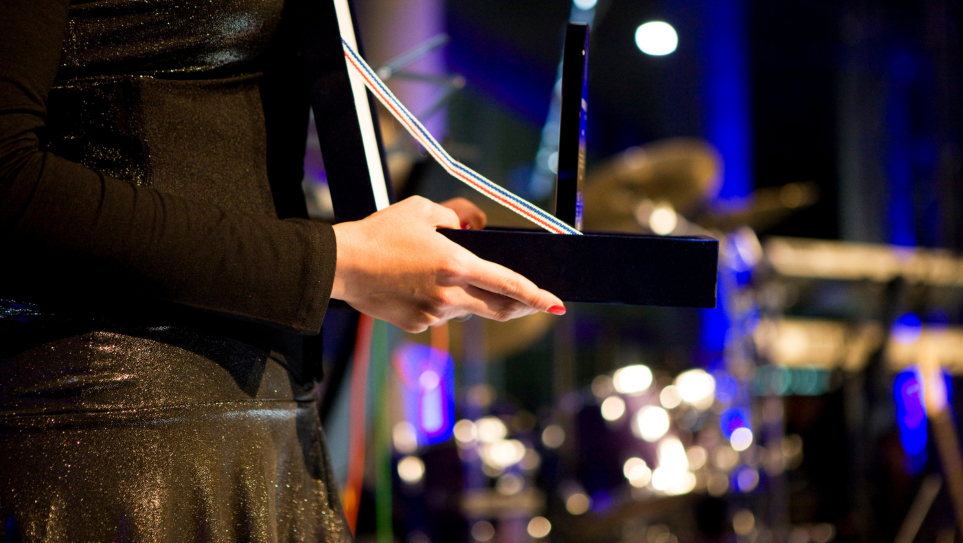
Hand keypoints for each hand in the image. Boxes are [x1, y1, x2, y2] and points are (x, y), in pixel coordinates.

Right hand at [331, 196, 564, 332]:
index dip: (537, 297)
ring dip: (470, 297)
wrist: (341, 265)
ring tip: (441, 274)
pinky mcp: (417, 326)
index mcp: (455, 265)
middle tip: (531, 303)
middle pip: (498, 309)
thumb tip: (477, 225)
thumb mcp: (422, 208)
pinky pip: (440, 315)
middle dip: (520, 307)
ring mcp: (433, 315)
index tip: (557, 305)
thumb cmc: (380, 233)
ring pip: (467, 310)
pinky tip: (418, 286)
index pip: (508, 284)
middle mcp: (449, 295)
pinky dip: (441, 302)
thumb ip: (458, 213)